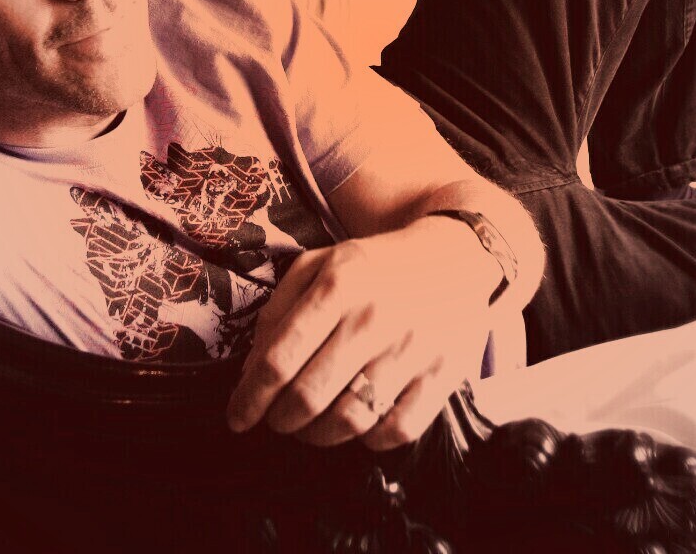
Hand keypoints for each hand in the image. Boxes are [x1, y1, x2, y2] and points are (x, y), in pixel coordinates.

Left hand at [225, 216, 498, 450]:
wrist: (457, 255)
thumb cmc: (378, 265)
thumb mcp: (322, 263)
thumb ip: (280, 308)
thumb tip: (253, 369)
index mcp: (338, 285)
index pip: (279, 360)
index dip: (249, 398)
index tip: (237, 417)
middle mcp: (374, 317)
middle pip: (308, 396)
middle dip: (280, 419)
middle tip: (276, 419)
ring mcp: (412, 349)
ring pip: (348, 420)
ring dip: (317, 435)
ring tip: (309, 425)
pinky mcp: (443, 375)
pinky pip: (395, 430)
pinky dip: (368, 439)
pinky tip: (358, 423)